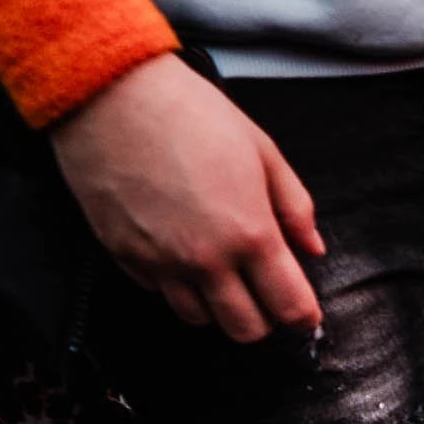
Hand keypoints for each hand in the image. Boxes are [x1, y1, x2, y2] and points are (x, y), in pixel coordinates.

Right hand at [49, 54, 326, 341]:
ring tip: (220, 274)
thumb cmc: (191, 113)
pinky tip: (178, 251)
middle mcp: (206, 259)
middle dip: (262, 319)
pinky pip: (157, 292)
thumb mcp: (263, 152)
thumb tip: (313, 248)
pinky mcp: (123, 254)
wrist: (110, 93)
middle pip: (245, 330)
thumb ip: (295, 207)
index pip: (290, 308)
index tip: (304, 310)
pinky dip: (173, 284)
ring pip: (199, 320)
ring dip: (216, 306)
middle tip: (262, 293)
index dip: (303, 316)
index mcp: (251, 234)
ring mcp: (161, 262)